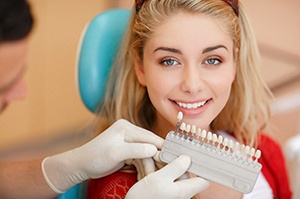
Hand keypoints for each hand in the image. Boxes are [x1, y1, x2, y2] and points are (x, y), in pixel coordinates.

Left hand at [41, 119, 163, 192]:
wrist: (82, 165)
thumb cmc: (95, 157)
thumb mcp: (116, 153)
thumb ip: (136, 149)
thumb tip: (154, 149)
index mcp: (126, 127)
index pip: (148, 136)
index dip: (161, 146)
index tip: (172, 155)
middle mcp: (128, 132)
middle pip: (149, 144)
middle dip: (156, 158)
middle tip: (166, 168)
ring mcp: (128, 141)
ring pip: (146, 152)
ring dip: (150, 164)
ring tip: (154, 175)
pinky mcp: (127, 150)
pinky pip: (140, 157)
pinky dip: (144, 166)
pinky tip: (146, 174)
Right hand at [125, 155, 209, 198]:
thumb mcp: (158, 180)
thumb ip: (174, 168)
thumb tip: (187, 159)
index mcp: (184, 190)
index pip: (204, 179)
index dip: (202, 167)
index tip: (195, 154)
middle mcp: (181, 192)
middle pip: (184, 171)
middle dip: (172, 161)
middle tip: (158, 156)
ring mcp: (172, 192)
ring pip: (172, 172)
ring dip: (161, 166)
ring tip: (149, 167)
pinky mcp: (164, 191)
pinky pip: (164, 178)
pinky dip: (156, 172)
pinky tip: (147, 173)